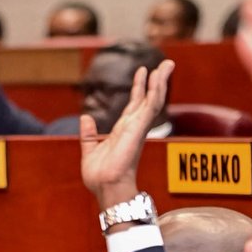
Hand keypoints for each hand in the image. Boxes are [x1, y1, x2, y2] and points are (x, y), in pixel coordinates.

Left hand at [79, 59, 174, 208]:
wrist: (105, 187)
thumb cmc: (99, 176)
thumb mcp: (89, 149)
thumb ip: (88, 134)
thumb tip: (85, 117)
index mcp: (123, 131)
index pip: (134, 105)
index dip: (139, 88)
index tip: (143, 71)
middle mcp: (133, 127)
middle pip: (148, 99)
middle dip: (157, 81)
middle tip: (166, 64)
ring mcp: (138, 128)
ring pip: (154, 100)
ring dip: (160, 82)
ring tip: (167, 65)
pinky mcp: (139, 130)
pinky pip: (150, 107)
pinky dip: (155, 92)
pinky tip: (158, 78)